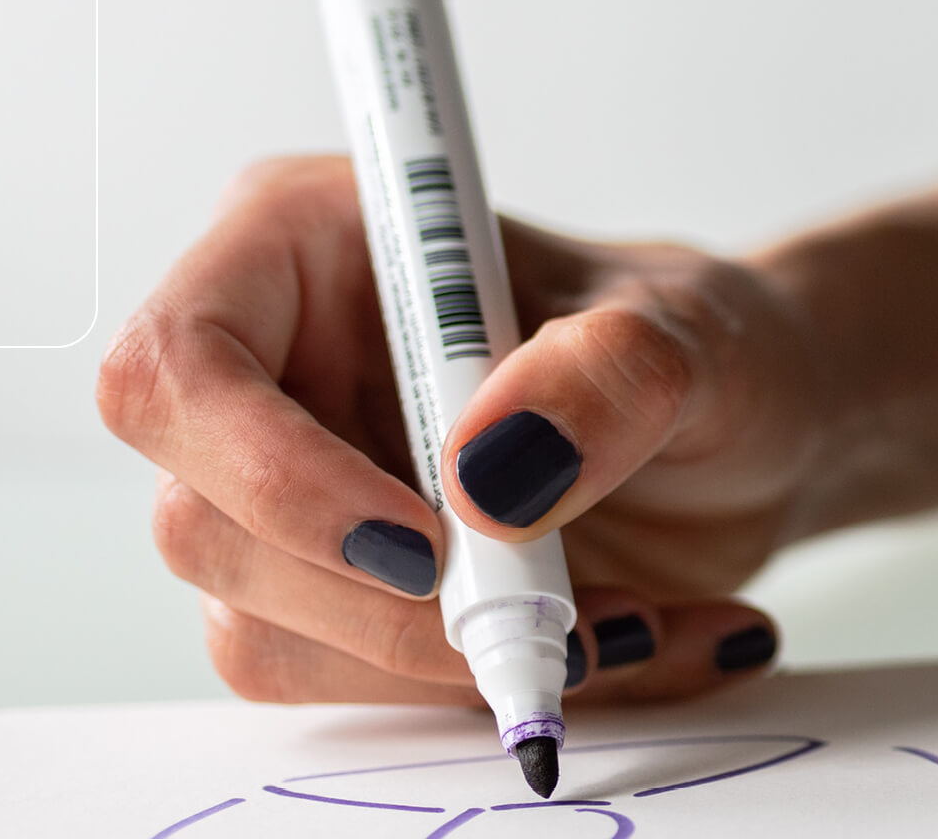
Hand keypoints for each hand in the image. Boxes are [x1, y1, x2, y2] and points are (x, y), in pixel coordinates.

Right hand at [99, 155, 844, 706]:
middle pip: (203, 527)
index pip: (177, 367)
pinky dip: (493, 689)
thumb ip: (610, 376)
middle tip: (551, 615)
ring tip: (630, 622)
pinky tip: (633, 641)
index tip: (423, 542)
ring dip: (449, 664)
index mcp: (303, 247)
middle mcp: (272, 371)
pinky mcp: (343, 595)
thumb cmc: (706, 343)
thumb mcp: (696, 333)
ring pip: (264, 633)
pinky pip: (358, 686)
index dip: (269, 473)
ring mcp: (294, 494)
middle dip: (379, 604)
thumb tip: (488, 474)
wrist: (760, 437)